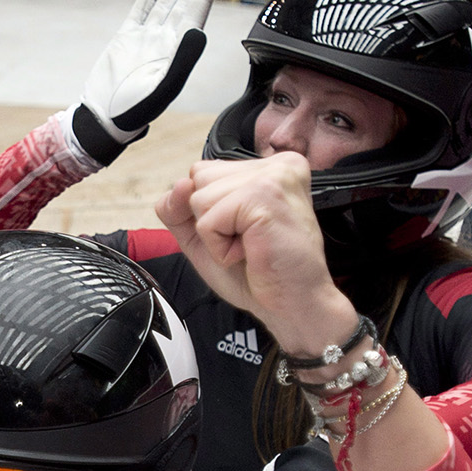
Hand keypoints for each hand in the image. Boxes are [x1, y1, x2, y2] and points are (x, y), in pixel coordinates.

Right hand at [71, 0, 210, 164]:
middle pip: (182, 3)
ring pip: (163, 2)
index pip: (196, 13)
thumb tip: (198, 30)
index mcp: (178, 50)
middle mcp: (164, 40)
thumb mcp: (163, 87)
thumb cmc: (135, 110)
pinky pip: (141, 8)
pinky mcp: (126, 37)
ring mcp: (146, 37)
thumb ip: (183, 58)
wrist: (105, 116)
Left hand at [155, 155, 356, 351]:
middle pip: (198, 179)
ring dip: (215, 236)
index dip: (209, 211)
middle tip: (248, 240)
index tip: (244, 230)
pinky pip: (207, 221)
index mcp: (267, 167)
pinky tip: (250, 252)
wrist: (292, 305)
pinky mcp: (263, 196)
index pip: (202, 172)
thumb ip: (180, 208)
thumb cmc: (258, 272)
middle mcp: (275, 164)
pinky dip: (219, 248)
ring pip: (198, 198)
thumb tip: (179, 185)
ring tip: (250, 246)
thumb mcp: (205, 235)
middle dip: (210, 220)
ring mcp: (272, 177)